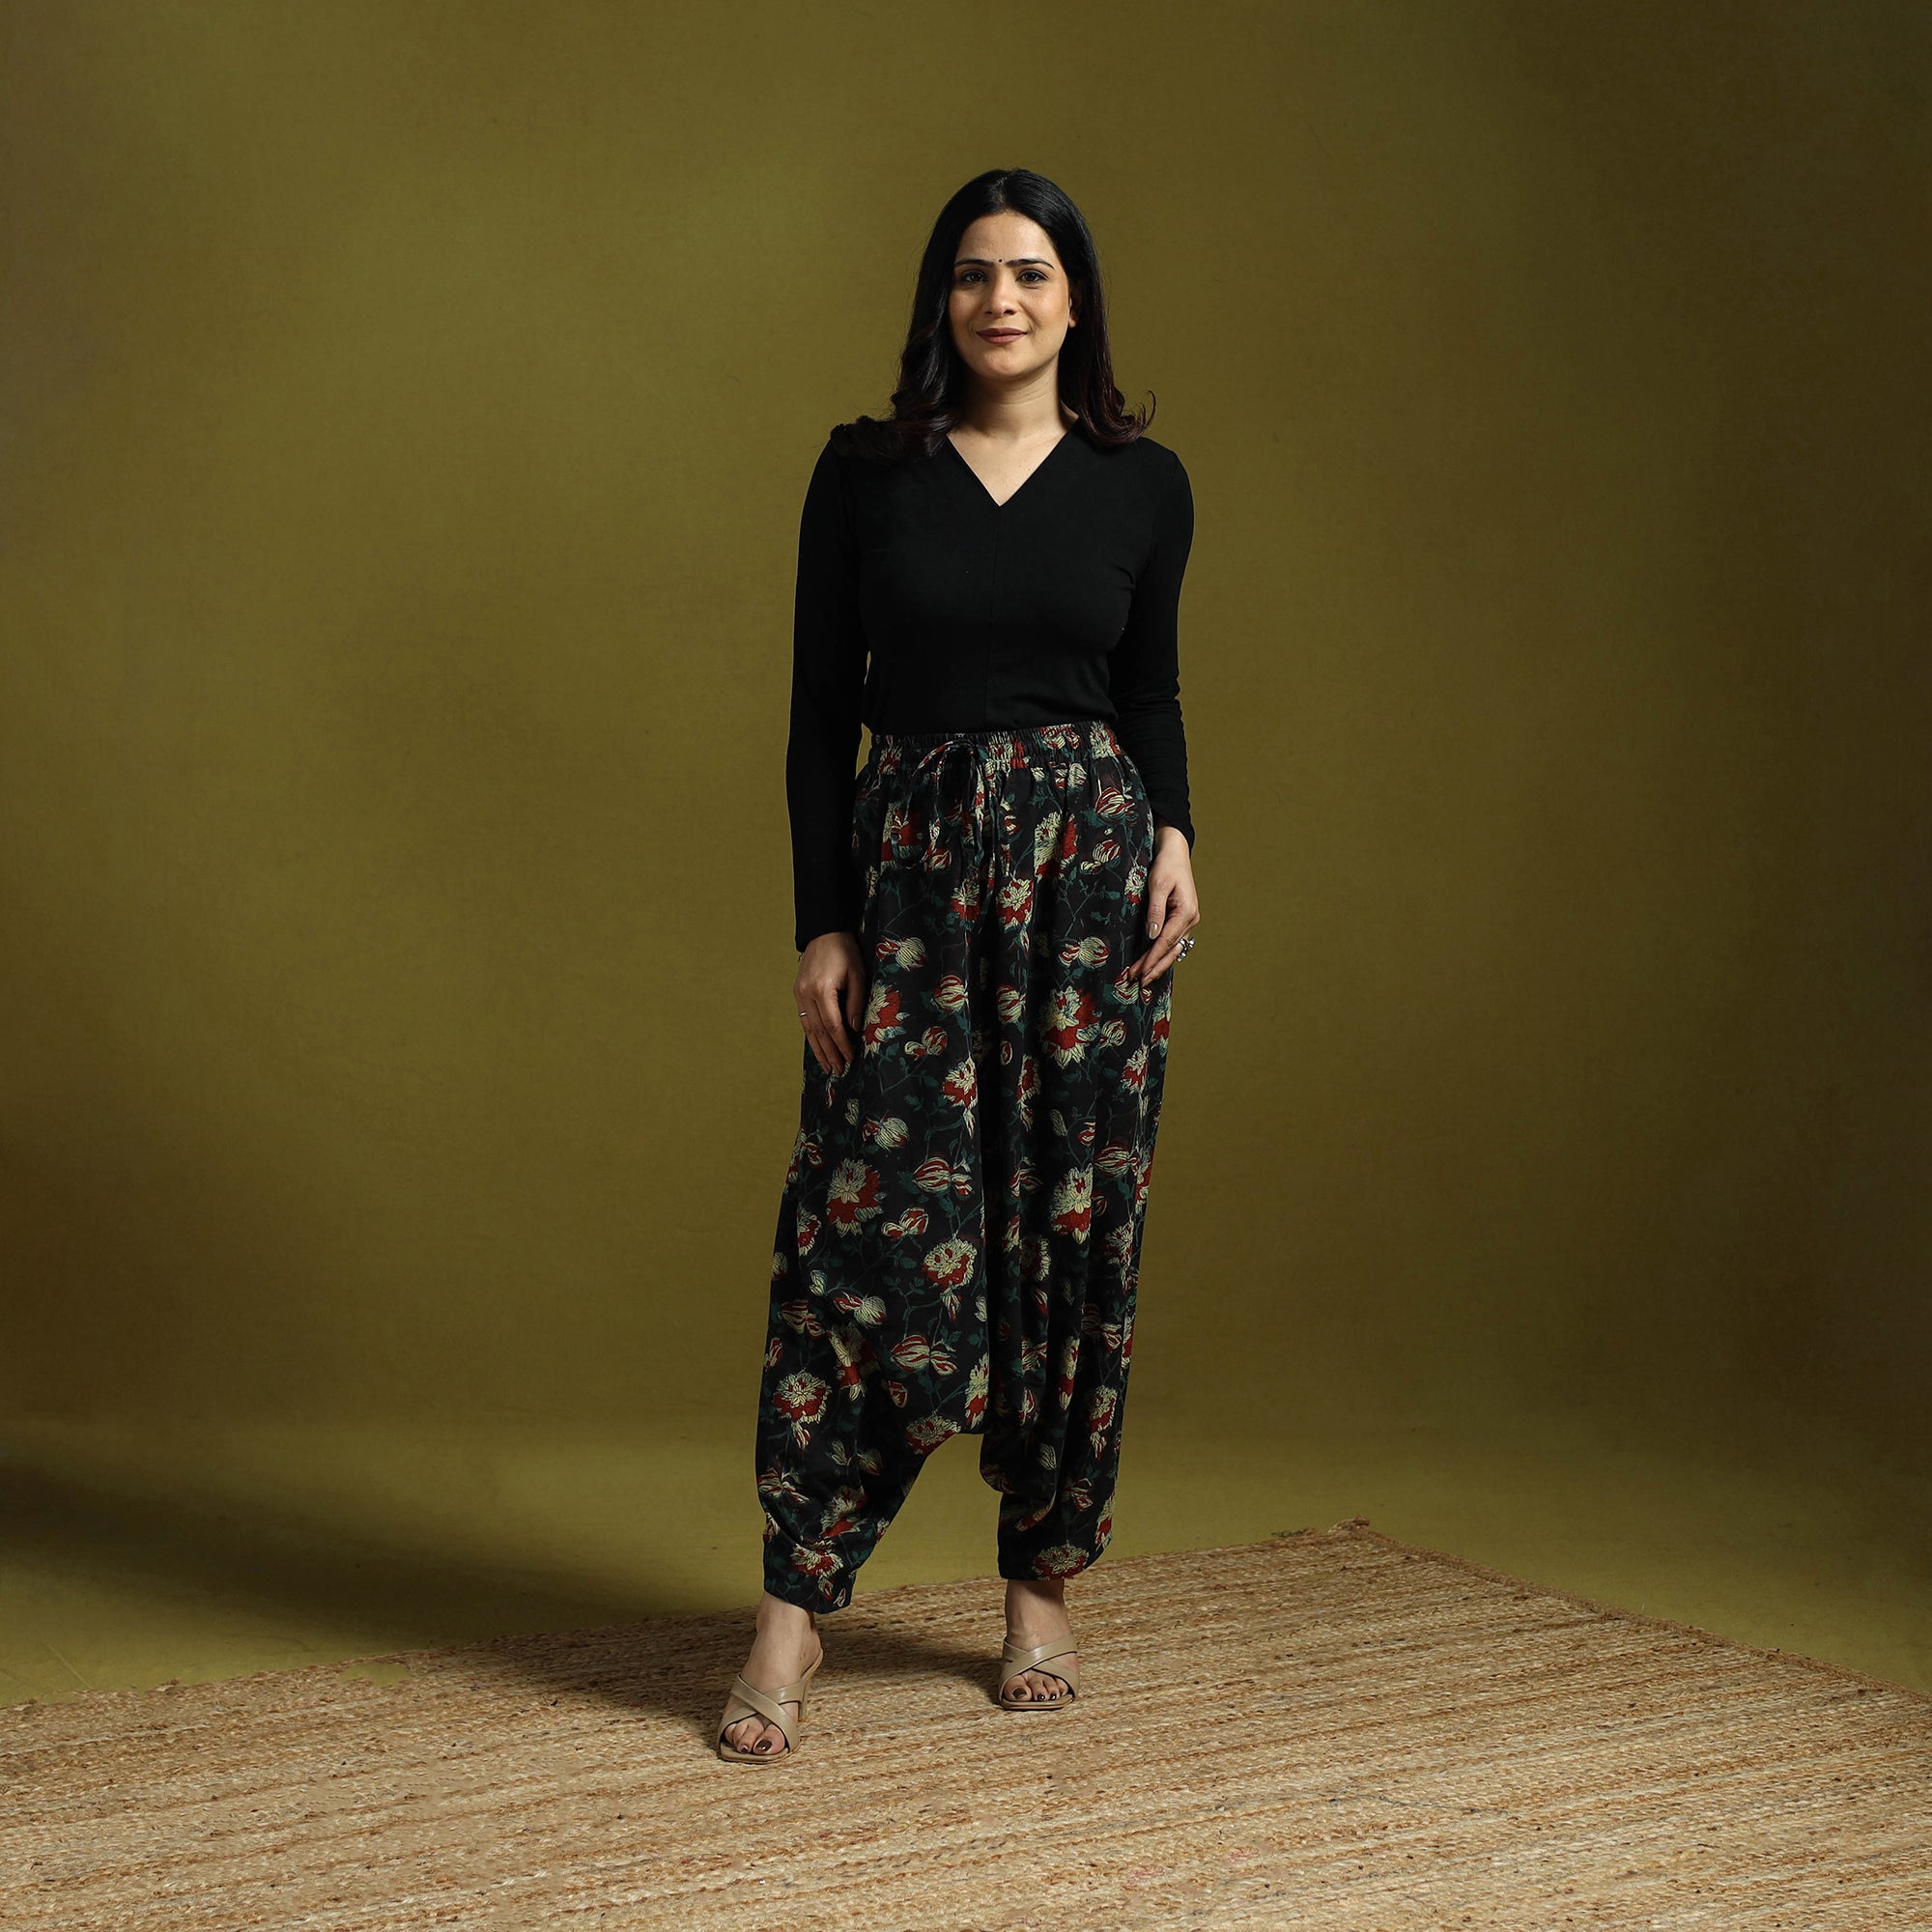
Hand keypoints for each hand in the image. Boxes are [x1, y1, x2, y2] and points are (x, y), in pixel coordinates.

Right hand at [795, 931, 867, 1074]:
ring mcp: (799, 994)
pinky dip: (812, 1036)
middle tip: (839, 1071)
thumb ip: (857, 1002)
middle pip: (819, 1031)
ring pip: (808, 1029)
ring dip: (819, 1049)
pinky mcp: (797, 992)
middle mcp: (806, 994)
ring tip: (828, 1067)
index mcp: (822, 989)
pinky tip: (818, 1047)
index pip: (833, 1025)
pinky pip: (804, 1019)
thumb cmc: (845, 951)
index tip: (850, 1058)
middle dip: (830, 1053)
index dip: (842, 1044)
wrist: (824, 931)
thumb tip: (855, 1029)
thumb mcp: (857, 974)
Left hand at [1131, 824, 1197, 985]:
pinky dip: (1163, 953)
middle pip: (1172, 950)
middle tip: (1139, 982)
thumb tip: (1152, 935)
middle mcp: (1191, 920)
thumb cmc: (1166, 866)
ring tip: (1143, 977)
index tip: (1140, 972)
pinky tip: (1152, 962)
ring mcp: (1188, 921)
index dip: (1153, 959)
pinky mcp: (1182, 919)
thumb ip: (1155, 911)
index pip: (1167, 942)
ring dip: (1159, 963)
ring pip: (1174, 949)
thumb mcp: (1157, 885)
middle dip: (1155, 967)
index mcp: (1186, 913)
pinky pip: (1173, 942)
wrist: (1175, 852)